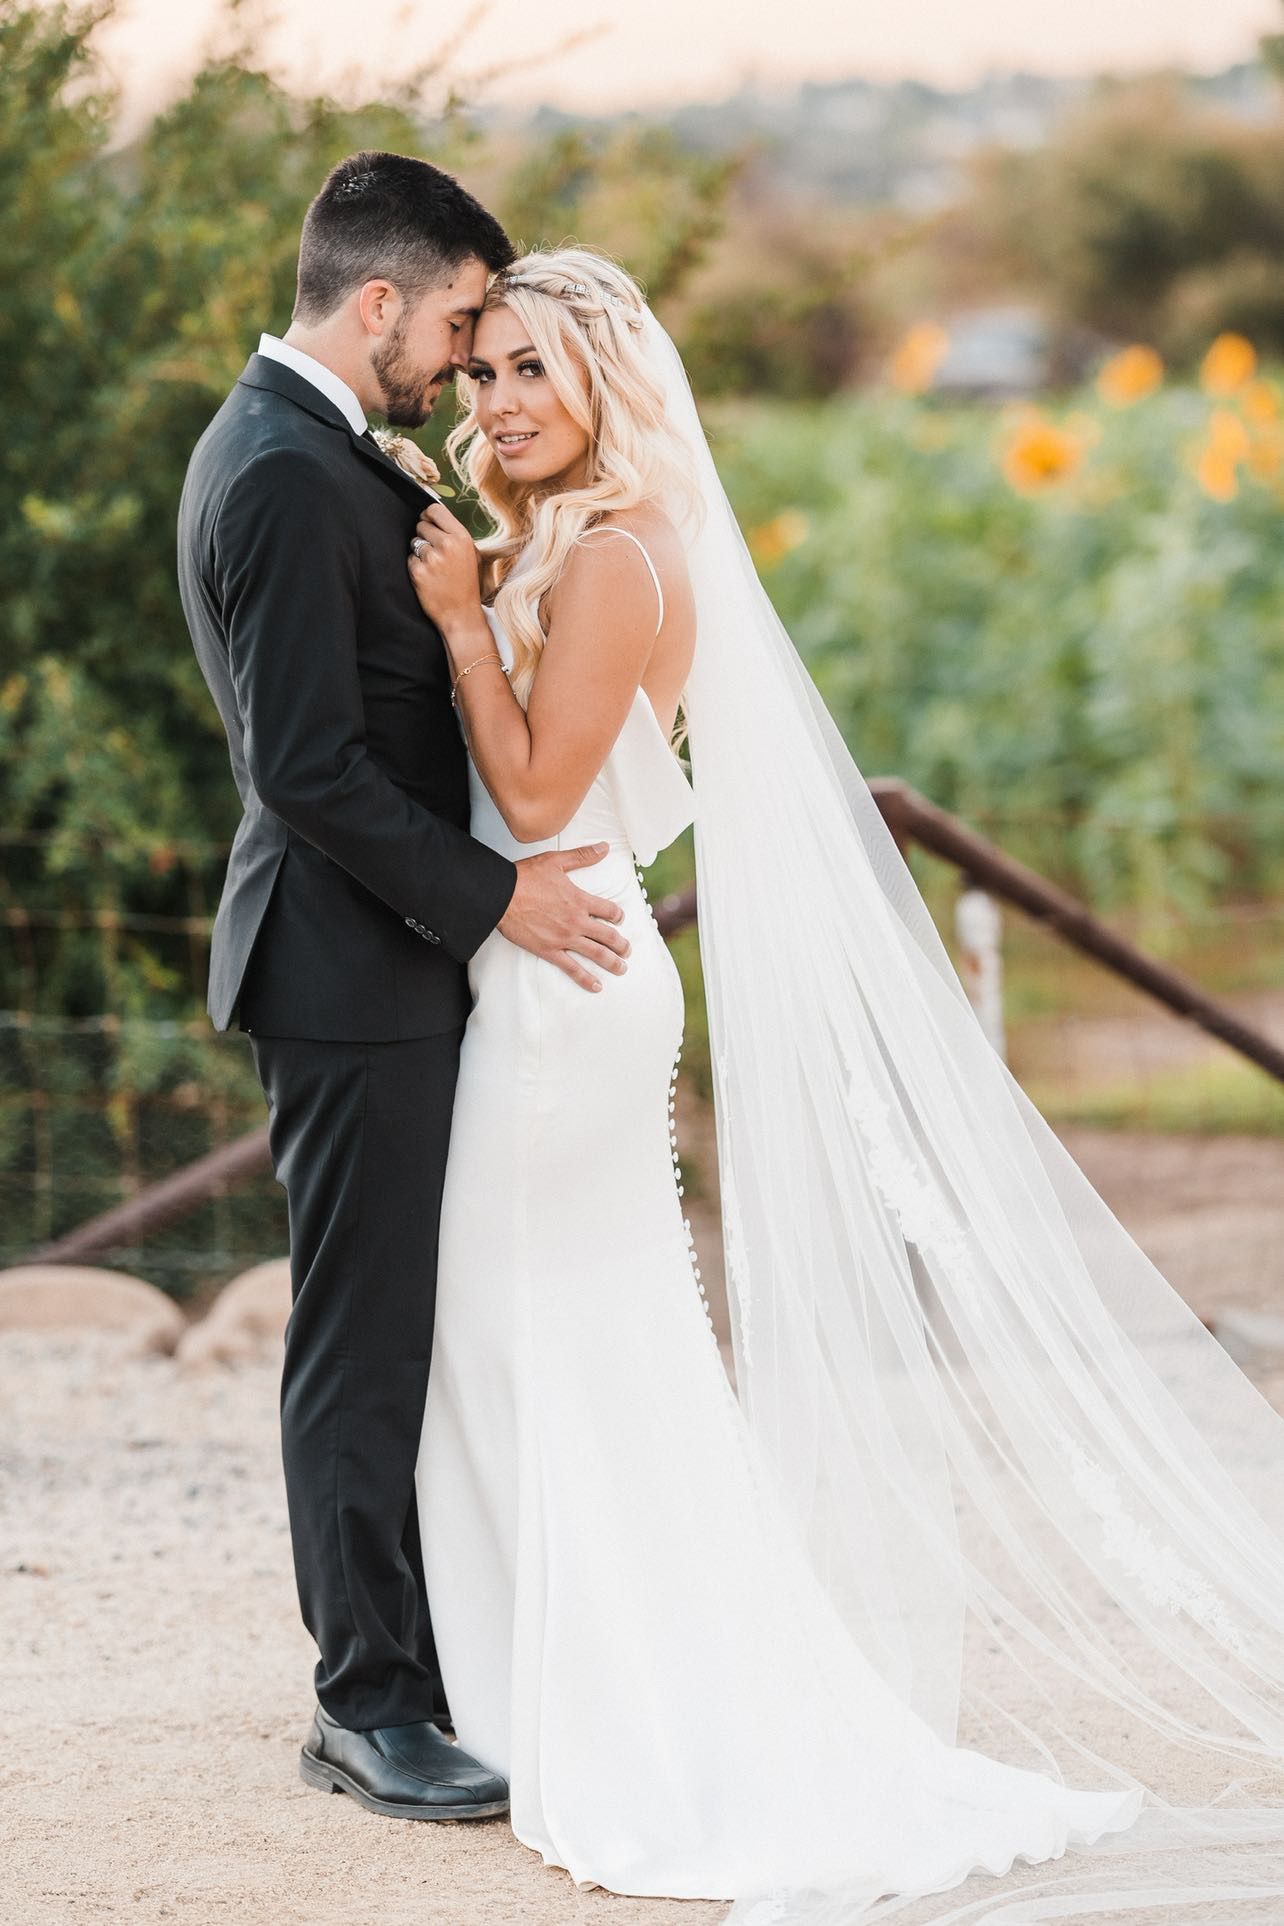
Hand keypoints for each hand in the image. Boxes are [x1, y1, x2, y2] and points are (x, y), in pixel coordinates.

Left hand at [407, 502, 482, 634]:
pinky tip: (428, 578)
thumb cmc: (467, 584)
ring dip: (419, 553)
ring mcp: (431, 558)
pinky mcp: (418, 572)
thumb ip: (454, 534)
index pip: (435, 510)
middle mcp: (447, 545)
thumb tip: (433, 516)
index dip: (428, 515)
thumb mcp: (471, 554)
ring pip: (414, 542)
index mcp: (462, 537)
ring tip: (434, 568)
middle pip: (421, 525)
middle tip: (435, 553)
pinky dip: (415, 567)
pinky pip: (409, 559)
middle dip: (424, 536)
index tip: (427, 522)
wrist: (461, 614)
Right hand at [499, 844, 630, 992]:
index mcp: (580, 900)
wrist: (501, 896)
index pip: (608, 910)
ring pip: (596, 954)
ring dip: (612, 962)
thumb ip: (582, 856)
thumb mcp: (556, 861)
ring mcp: (564, 938)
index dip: (618, 915)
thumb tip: (603, 848)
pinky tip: (596, 986)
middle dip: (621, 944)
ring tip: (622, 968)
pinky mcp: (549, 950)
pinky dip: (585, 978)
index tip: (620, 919)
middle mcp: (576, 921)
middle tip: (628, 950)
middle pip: (608, 935)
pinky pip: (572, 968)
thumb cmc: (525, 877)